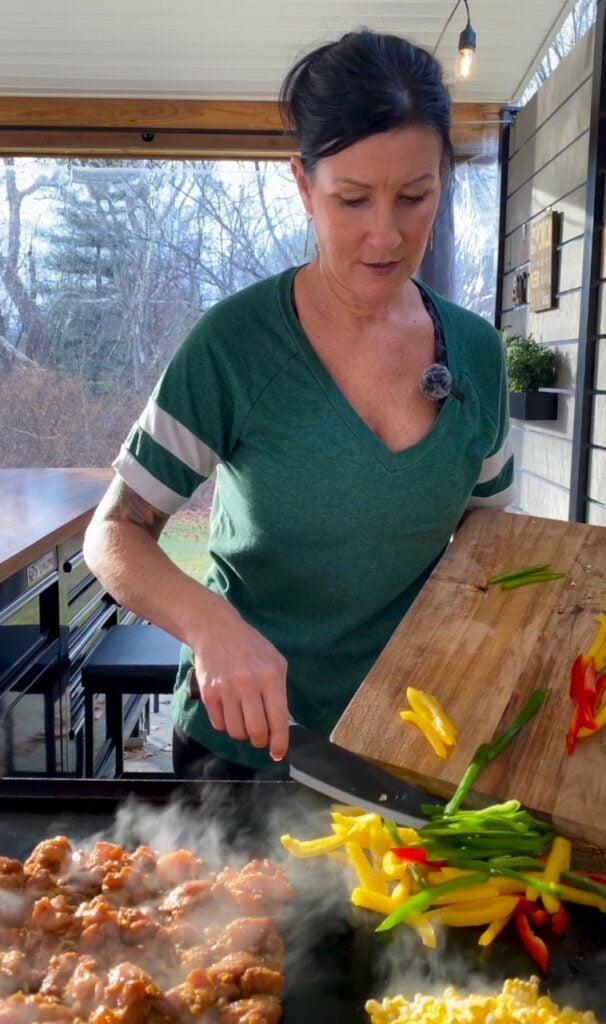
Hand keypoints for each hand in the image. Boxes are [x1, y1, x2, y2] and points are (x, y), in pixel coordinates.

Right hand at [189, 604, 289, 760]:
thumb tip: (283, 723)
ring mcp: (226, 690)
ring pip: (236, 732)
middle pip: (256, 732)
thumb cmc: (250, 646)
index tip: (278, 753)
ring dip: (242, 733)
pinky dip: (226, 725)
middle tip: (261, 737)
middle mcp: (248, 685)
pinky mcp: (208, 693)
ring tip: (245, 721)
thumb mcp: (275, 662)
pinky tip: (230, 712)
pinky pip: (219, 724)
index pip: (278, 720)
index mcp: (270, 677)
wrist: (215, 630)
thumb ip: (281, 692)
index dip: (279, 743)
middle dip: (260, 741)